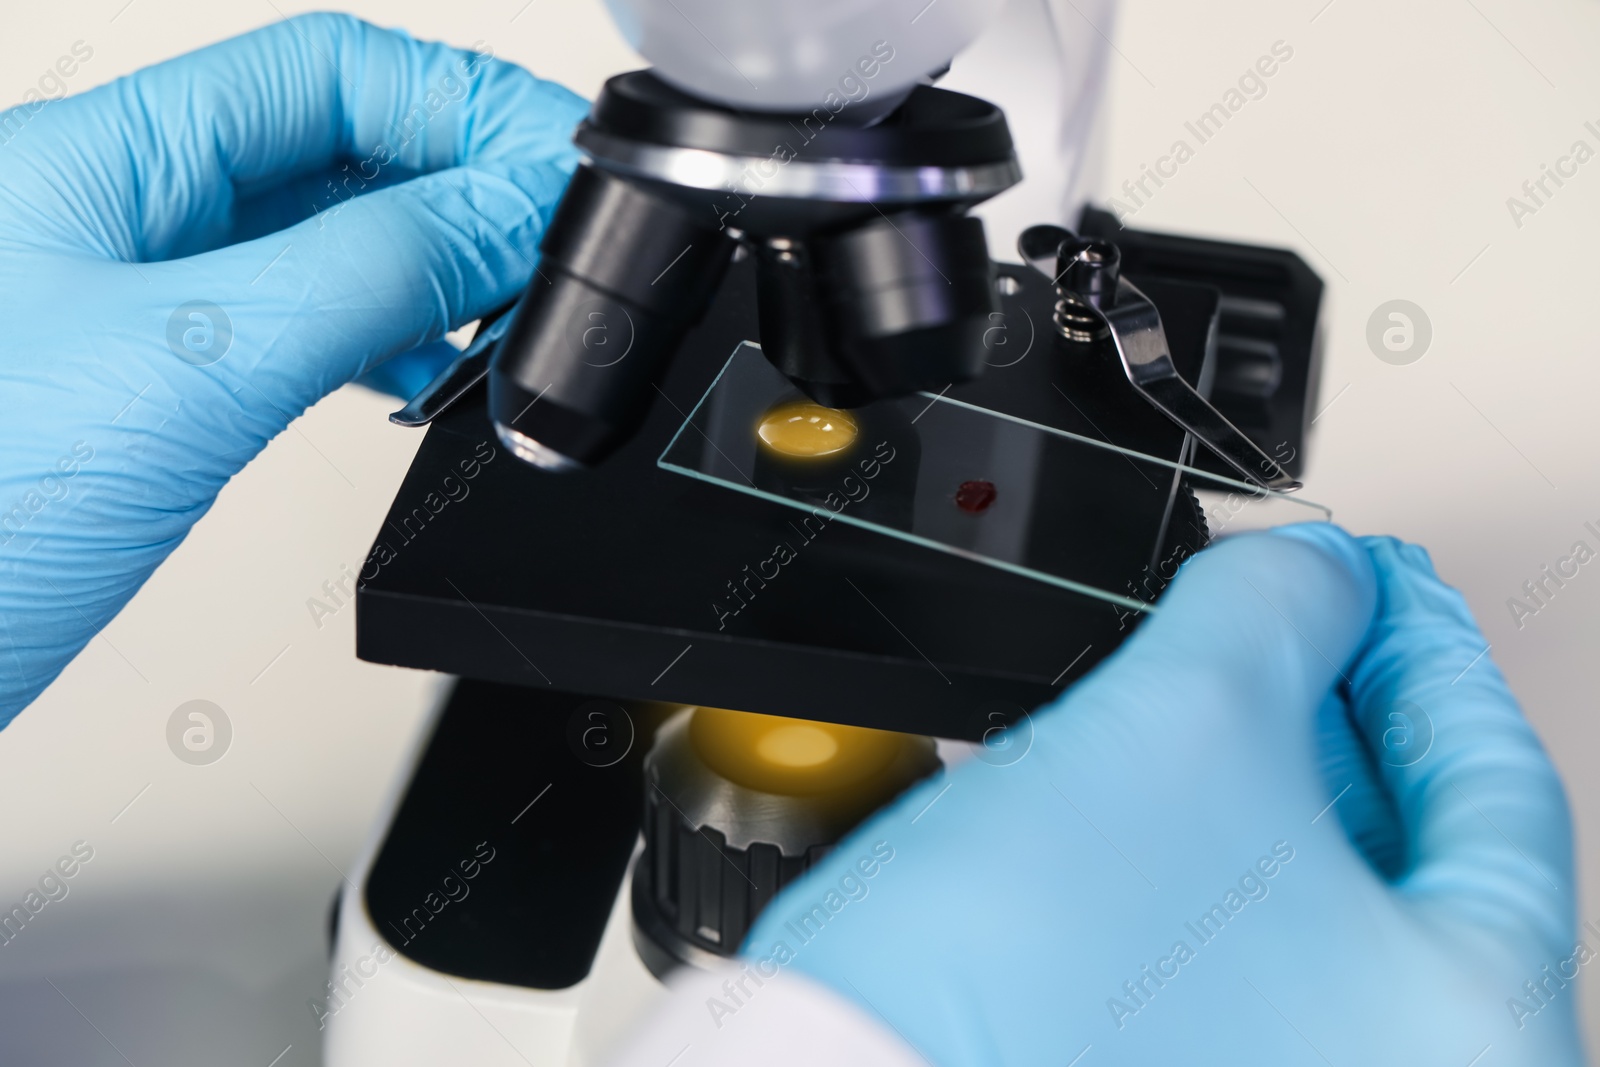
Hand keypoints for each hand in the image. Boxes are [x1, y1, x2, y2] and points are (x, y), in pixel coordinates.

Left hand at [0, 15, 586, 722]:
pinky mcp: (162, 390)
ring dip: (433, 255)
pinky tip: (420, 368)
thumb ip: (366, 276)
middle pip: (337, 141)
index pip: (332, 73)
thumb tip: (502, 215)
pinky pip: (302, 319)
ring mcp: (143, 305)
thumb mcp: (193, 371)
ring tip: (509, 303)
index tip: (555, 165)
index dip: (462, 103)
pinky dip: (383, 332)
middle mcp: (124, 215)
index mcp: (107, 162)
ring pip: (327, 232)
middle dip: (462, 177)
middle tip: (555, 239)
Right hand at [743, 525, 1581, 1064]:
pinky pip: (1241, 944)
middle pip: (1413, 849)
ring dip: (1271, 774)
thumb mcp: (1182, 721)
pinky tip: (1160, 791)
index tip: (1376, 584)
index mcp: (1471, 1030)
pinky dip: (1212, 852)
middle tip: (1302, 617)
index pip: (1496, 792)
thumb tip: (1316, 573)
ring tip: (1222, 684)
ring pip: (1316, 898)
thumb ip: (1279, 605)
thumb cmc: (1021, 983)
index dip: (1425, 649)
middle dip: (1340, 705)